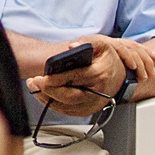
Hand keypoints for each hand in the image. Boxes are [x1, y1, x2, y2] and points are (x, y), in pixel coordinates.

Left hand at [27, 35, 153, 115]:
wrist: (120, 77)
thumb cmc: (108, 61)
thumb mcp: (101, 45)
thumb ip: (86, 42)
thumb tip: (71, 47)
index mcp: (100, 74)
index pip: (76, 78)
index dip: (57, 79)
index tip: (43, 77)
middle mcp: (97, 92)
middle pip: (70, 97)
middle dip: (49, 90)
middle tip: (35, 82)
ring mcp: (92, 104)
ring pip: (66, 106)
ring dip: (47, 97)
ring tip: (35, 86)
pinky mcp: (86, 111)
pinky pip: (66, 111)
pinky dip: (52, 103)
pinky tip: (44, 94)